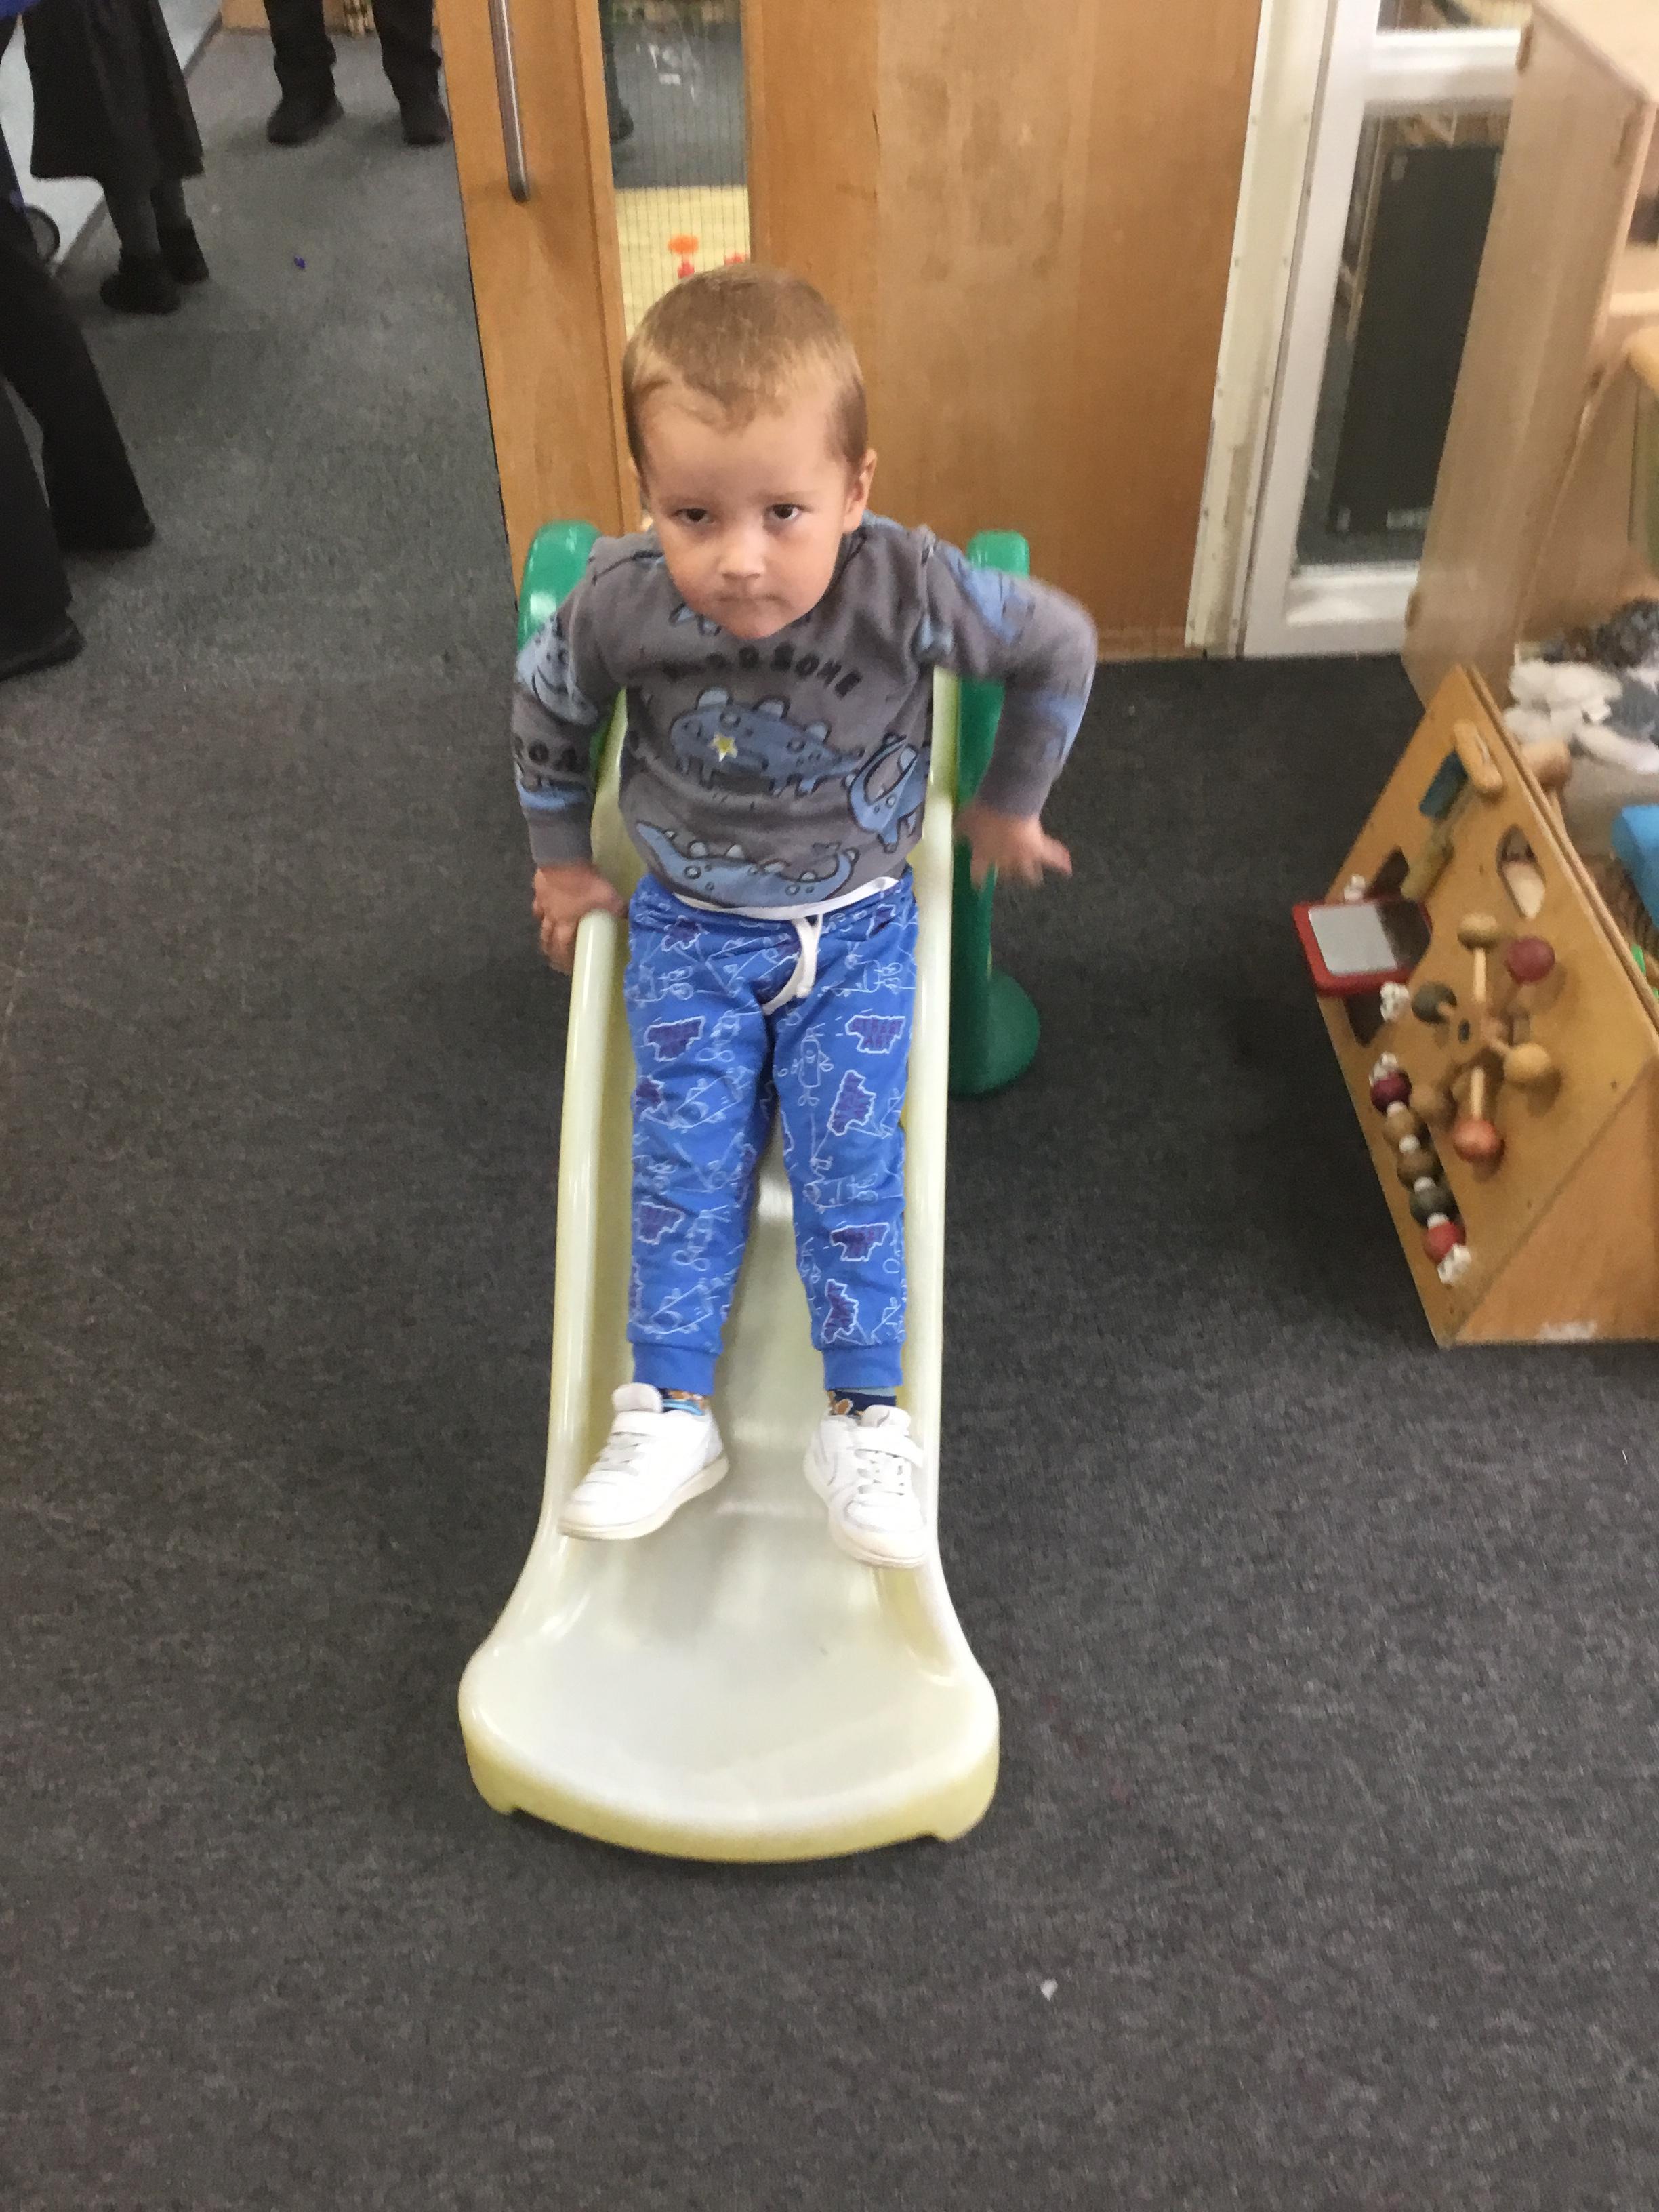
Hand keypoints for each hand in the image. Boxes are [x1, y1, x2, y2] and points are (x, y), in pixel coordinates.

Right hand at [532, 863, 625, 971]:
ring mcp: (542, 901)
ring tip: (546, 932)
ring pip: (540, 919)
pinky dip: (541, 904)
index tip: (566, 967)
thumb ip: (618, 908)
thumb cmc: (585, 883)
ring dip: (543, 928)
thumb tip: (628, 915)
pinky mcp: (538, 886)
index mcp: (566, 923)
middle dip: (549, 948)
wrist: (563, 858)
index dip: (564, 958)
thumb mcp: (609, 897)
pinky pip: (538, 899)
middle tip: (552, 955)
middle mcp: (552, 916)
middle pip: (547, 937)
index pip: (562, 946)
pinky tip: (545, 902)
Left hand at [957, 800, 1072, 889]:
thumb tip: (954, 833)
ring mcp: (1021, 856)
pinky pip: (1051, 856)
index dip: (979, 879)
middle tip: (1009, 877)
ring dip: (1031, 875)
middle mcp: (1002, 860)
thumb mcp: (964, 820)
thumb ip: (961, 829)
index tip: (979, 886)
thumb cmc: (981, 811)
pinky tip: (1068, 869)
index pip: (979, 872)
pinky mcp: (1037, 848)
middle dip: (1007, 874)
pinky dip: (1060, 862)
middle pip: (1005, 872)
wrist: (1004, 803)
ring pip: (1027, 870)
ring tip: (1035, 881)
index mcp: (983, 855)